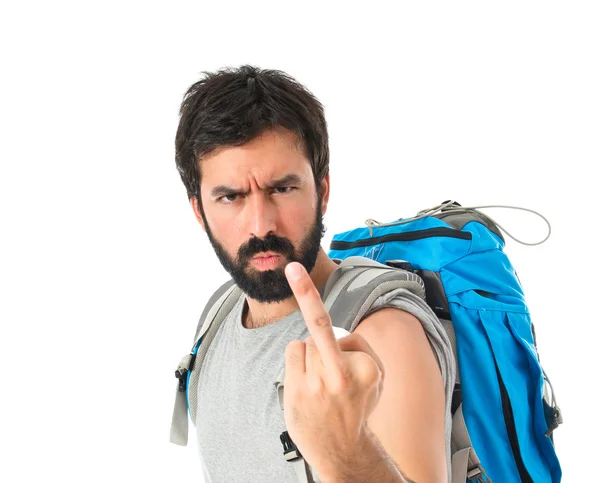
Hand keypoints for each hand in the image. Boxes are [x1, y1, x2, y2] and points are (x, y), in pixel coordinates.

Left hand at [283, 262, 385, 479]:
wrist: (343, 451)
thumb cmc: (357, 408)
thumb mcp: (377, 381)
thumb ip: (361, 349)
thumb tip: (333, 331)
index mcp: (369, 368)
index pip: (345, 335)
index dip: (327, 320)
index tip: (297, 270)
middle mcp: (344, 373)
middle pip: (320, 332)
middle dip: (315, 324)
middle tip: (300, 288)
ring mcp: (319, 382)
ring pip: (304, 344)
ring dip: (308, 357)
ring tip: (319, 386)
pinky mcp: (299, 390)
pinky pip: (293, 353)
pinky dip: (296, 363)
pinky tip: (306, 387)